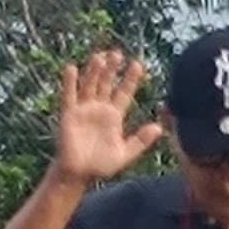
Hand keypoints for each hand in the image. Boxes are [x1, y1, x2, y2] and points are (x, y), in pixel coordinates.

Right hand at [48, 51, 167, 184]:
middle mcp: (99, 109)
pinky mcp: (69, 115)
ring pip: (90, 86)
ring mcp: (84, 110)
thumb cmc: (101, 165)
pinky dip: (70, 83)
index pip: (124, 92)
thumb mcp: (125, 154)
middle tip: (117, 54)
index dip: (130, 79)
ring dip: (94, 72)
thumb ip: (140, 141)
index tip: (138, 64)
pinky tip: (72, 68)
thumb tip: (159, 128)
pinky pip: (69, 96)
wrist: (78, 175)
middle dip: (112, 69)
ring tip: (99, 57)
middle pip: (107, 84)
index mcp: (114, 116)